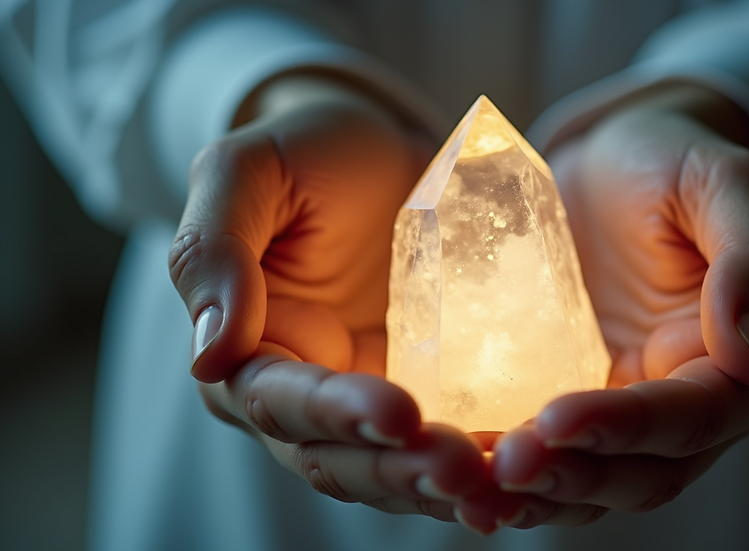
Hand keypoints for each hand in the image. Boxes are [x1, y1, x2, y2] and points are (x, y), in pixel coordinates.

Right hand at [168, 75, 486, 518]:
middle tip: (463, 467)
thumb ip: (213, 249)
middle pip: (339, 456)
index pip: (279, 400)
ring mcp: (370, 398)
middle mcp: (306, 391)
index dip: (333, 413)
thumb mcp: (246, 171)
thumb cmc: (306, 153)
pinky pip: (448, 440)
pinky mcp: (430, 393)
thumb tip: (209, 353)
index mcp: (249, 348)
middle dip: (397, 467)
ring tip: (496, 481)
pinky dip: (480, 464)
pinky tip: (524, 468)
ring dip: (440, 483)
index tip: (397, 412)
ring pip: (394, 465)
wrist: (377, 153)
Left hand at [479, 83, 748, 528]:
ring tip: (471, 492)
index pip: (691, 418)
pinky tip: (460, 478)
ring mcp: (629, 413)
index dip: (626, 427)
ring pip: (592, 484)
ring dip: (536, 497)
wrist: (615, 162)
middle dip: (573, 475)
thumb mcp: (724, 182)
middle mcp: (693, 407)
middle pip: (642, 473)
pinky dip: (510, 478)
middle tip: (502, 465)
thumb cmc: (674, 160)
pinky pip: (550, 456)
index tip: (554, 420)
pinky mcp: (576, 404)